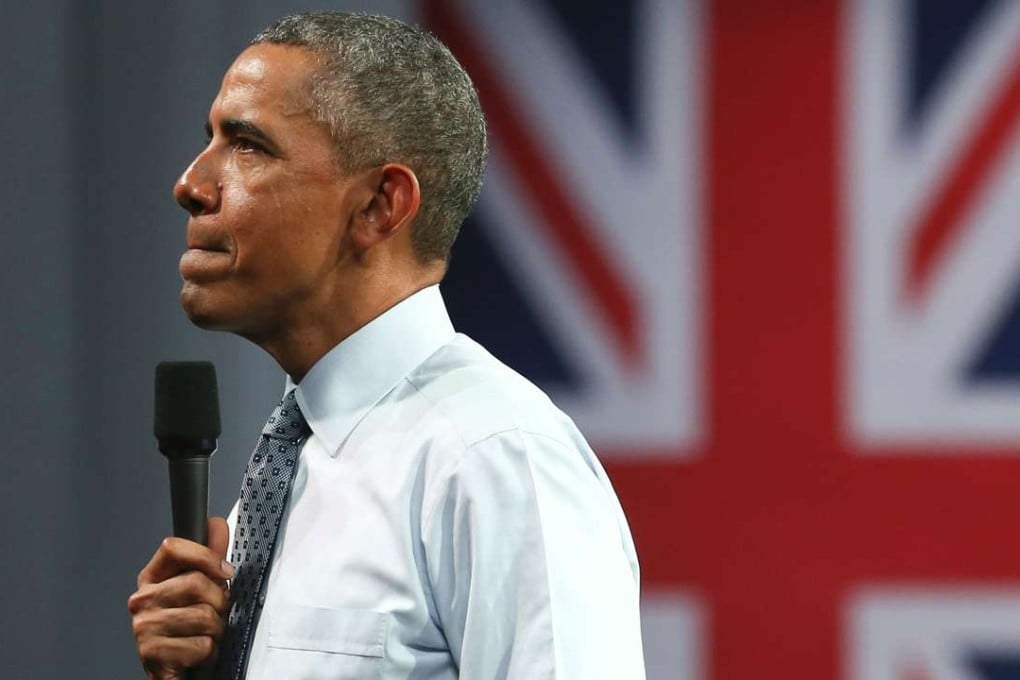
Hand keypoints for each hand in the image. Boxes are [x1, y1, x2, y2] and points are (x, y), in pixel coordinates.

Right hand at [128, 517, 232, 678]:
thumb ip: (209, 558)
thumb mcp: (203, 589)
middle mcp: (142, 600)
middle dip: (218, 602)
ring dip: (216, 631)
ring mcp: (143, 627)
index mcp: (152, 578)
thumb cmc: (190, 628)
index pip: (172, 546)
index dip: (205, 555)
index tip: (225, 571)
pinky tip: (197, 654)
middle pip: (195, 582)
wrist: (179, 671)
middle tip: (214, 615)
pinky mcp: (152, 654)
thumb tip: (215, 525)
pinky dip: (209, 652)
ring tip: (205, 636)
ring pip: (203, 616)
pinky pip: (201, 645)